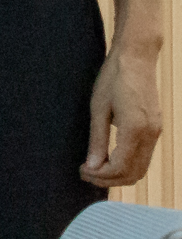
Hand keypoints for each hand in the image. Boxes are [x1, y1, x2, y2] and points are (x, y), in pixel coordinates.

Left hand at [87, 43, 165, 187]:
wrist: (137, 59)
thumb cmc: (113, 79)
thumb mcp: (98, 108)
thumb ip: (97, 139)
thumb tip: (93, 165)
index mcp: (135, 129)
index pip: (120, 167)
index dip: (100, 175)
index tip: (82, 171)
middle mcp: (150, 135)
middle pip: (133, 173)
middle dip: (109, 180)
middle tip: (87, 174)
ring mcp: (156, 132)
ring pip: (142, 168)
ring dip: (119, 174)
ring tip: (95, 168)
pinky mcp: (156, 128)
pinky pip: (145, 156)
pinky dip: (128, 164)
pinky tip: (110, 158)